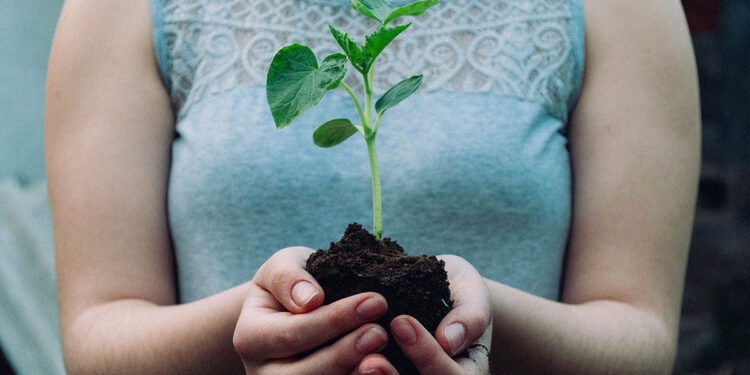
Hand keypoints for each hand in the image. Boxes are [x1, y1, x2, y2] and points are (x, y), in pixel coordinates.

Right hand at [233, 246, 390, 374]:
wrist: (291, 308)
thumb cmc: (290, 283)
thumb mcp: (283, 266)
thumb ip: (288, 277)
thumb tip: (310, 299)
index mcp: (250, 337)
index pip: (293, 334)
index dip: (335, 320)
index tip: (375, 301)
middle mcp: (263, 372)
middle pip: (304, 374)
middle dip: (345, 354)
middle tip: (381, 333)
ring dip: (353, 374)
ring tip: (383, 353)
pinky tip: (382, 368)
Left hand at [355, 255, 491, 374]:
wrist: (438, 294)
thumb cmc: (458, 293)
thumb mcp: (472, 294)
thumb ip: (470, 315)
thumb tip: (448, 341)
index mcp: (468, 373)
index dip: (427, 356)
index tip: (401, 322)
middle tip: (370, 362)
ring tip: (358, 366)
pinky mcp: (385, 374)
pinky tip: (342, 365)